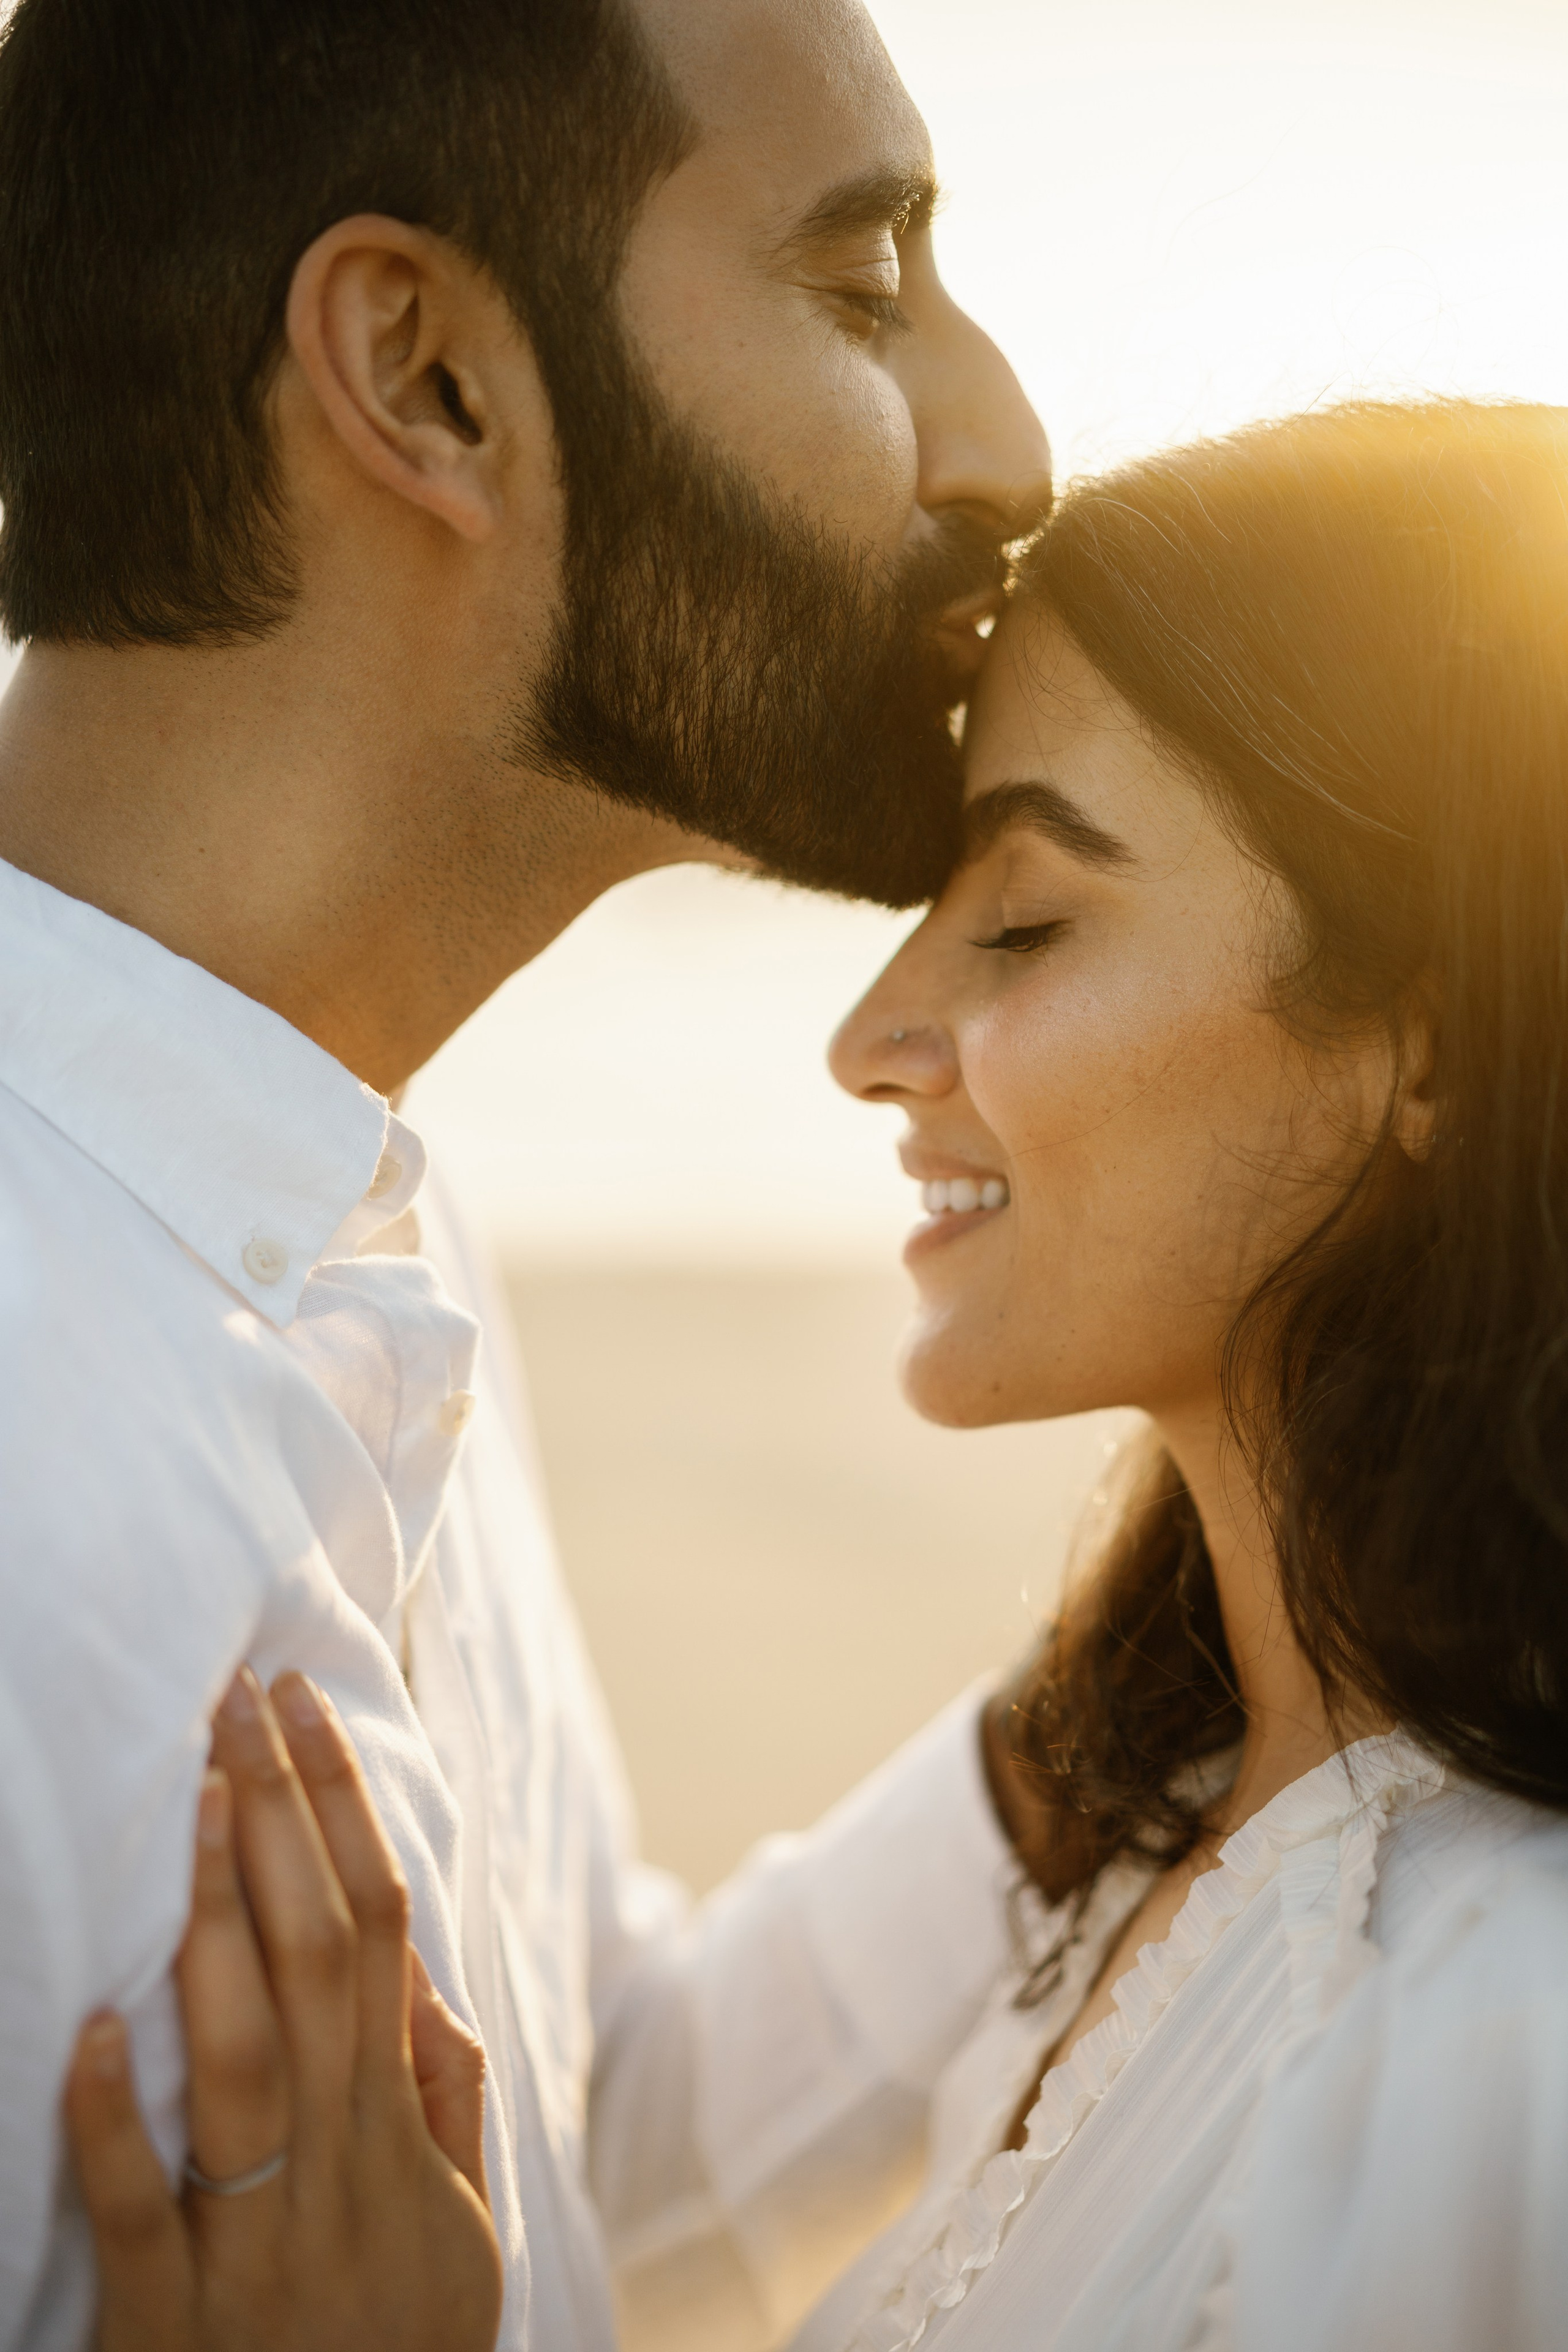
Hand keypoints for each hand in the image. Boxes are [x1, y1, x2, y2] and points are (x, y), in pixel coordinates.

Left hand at [63, 1669, 502, 2351]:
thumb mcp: (465, 2237)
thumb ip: (448, 2106)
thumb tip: (424, 1985)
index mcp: (394, 2136)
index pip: (378, 1938)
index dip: (346, 1817)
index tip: (306, 1712)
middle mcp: (333, 2170)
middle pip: (314, 1964)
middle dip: (282, 1821)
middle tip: (240, 1700)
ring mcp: (254, 2248)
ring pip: (241, 2061)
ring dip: (219, 1923)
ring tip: (197, 1797)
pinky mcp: (171, 2330)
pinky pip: (142, 2218)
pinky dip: (117, 2126)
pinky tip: (96, 2029)